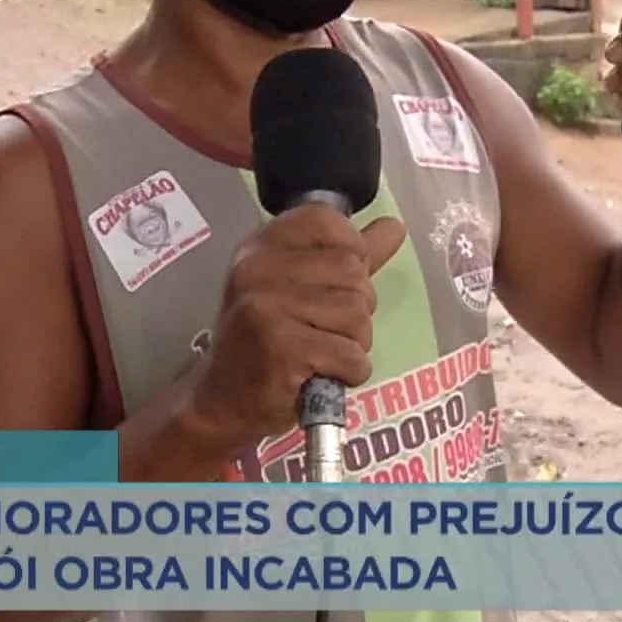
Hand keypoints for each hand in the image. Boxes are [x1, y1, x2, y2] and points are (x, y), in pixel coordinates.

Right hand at [185, 205, 405, 446]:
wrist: (225, 401)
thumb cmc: (266, 341)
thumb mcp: (300, 288)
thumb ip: (348, 256)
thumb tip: (395, 226)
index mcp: (262, 246)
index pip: (325, 220)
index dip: (350, 249)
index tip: (339, 282)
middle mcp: (258, 268)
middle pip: (352, 270)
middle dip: (357, 307)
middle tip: (327, 331)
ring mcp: (267, 307)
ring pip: (356, 312)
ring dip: (355, 342)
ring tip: (325, 353)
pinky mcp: (282, 348)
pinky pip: (350, 353)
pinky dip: (352, 371)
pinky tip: (327, 375)